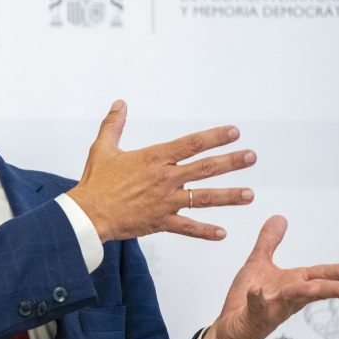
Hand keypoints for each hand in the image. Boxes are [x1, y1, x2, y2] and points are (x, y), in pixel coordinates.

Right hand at [66, 99, 255, 241]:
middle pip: (205, 169)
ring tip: (249, 194)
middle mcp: (165, 179)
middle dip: (231, 162)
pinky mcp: (160, 222)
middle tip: (251, 157)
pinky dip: (205, 231)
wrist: (88, 214)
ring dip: (229, 196)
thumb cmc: (94, 181)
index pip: (191, 144)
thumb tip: (120, 104)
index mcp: (154, 159)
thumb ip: (114, 124)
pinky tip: (222, 233)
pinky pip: (188, 228)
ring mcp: (165, 202)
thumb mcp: (102, 148)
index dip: (215, 137)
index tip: (234, 132)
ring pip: (203, 198)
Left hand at [202, 215, 338, 338]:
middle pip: (315, 290)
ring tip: (315, 289)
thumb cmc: (246, 298)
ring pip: (291, 299)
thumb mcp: (259, 263)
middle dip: (335, 289)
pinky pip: (257, 306)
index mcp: (292, 283)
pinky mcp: (254, 315)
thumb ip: (269, 241)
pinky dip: (257, 299)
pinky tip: (256, 291)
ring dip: (303, 293)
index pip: (320, 275)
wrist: (229, 325)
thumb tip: (280, 218)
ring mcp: (273, 307)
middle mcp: (288, 297)